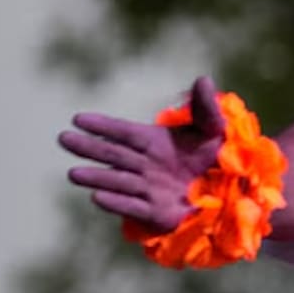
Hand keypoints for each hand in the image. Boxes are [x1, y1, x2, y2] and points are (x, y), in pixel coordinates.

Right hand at [59, 76, 225, 229]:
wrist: (230, 192)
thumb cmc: (218, 157)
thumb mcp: (215, 131)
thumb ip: (206, 108)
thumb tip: (203, 79)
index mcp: (154, 142)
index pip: (124, 132)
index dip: (103, 126)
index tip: (78, 118)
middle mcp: (145, 164)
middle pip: (113, 154)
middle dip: (89, 147)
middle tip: (63, 139)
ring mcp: (148, 189)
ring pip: (118, 181)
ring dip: (97, 178)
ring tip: (74, 174)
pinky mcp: (156, 212)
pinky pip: (134, 207)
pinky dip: (117, 202)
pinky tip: (97, 197)